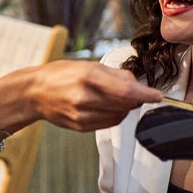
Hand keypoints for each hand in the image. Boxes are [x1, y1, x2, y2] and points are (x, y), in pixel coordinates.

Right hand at [22, 61, 162, 131]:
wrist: (34, 92)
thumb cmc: (61, 74)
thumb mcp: (88, 65)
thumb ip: (116, 76)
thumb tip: (139, 86)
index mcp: (88, 77)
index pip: (126, 91)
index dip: (145, 95)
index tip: (158, 96)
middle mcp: (85, 98)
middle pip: (125, 104)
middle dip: (135, 98)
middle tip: (133, 90)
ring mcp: (82, 115)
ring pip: (119, 115)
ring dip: (125, 107)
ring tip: (113, 96)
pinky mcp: (81, 127)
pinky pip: (108, 123)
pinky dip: (114, 115)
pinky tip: (106, 106)